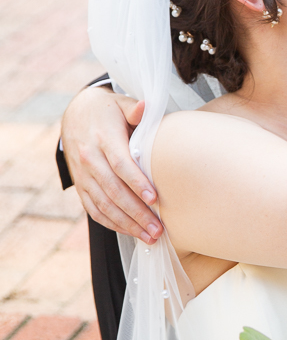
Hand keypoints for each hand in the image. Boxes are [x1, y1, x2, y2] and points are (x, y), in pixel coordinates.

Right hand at [61, 87, 162, 242]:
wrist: (75, 114)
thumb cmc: (107, 110)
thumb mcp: (120, 103)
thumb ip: (135, 109)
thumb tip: (145, 107)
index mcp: (103, 138)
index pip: (120, 164)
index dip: (137, 182)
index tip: (155, 198)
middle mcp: (90, 159)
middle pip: (113, 190)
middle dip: (136, 212)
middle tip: (158, 228)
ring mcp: (83, 175)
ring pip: (103, 205)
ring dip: (126, 224)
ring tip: (150, 236)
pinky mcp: (81, 186)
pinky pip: (94, 209)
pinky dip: (112, 223)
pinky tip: (131, 232)